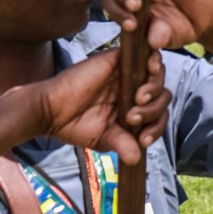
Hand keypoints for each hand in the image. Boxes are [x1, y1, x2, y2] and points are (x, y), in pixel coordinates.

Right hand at [34, 49, 171, 163]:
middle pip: (162, 95)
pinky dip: (152, 60)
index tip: (143, 140)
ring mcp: (125, 74)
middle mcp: (132, 91)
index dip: (156, 127)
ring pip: (156, 75)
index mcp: (132, 110)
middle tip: (132, 118)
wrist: (50, 111)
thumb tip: (136, 159)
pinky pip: (142, 54)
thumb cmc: (74, 125)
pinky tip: (150, 69)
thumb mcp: (103, 138)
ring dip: (154, 88)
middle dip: (154, 110)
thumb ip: (123, 144)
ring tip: (138, 99)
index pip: (158, 115)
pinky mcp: (116, 60)